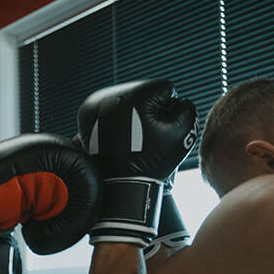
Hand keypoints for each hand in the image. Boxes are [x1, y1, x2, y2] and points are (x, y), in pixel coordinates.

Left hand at [77, 78, 197, 246]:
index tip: (161, 128)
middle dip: (150, 109)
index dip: (169, 108)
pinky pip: (111, 109)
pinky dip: (118, 119)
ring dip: (134, 112)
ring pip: (126, 99)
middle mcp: (111, 96)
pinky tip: (122, 136)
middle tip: (146, 135)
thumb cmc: (151, 161)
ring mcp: (95, 105)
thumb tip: (175, 100)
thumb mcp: (183, 133)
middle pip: (143, 92)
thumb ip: (187, 107)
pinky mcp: (86, 115)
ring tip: (133, 137)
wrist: (119, 185)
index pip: (165, 88)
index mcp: (135, 96)